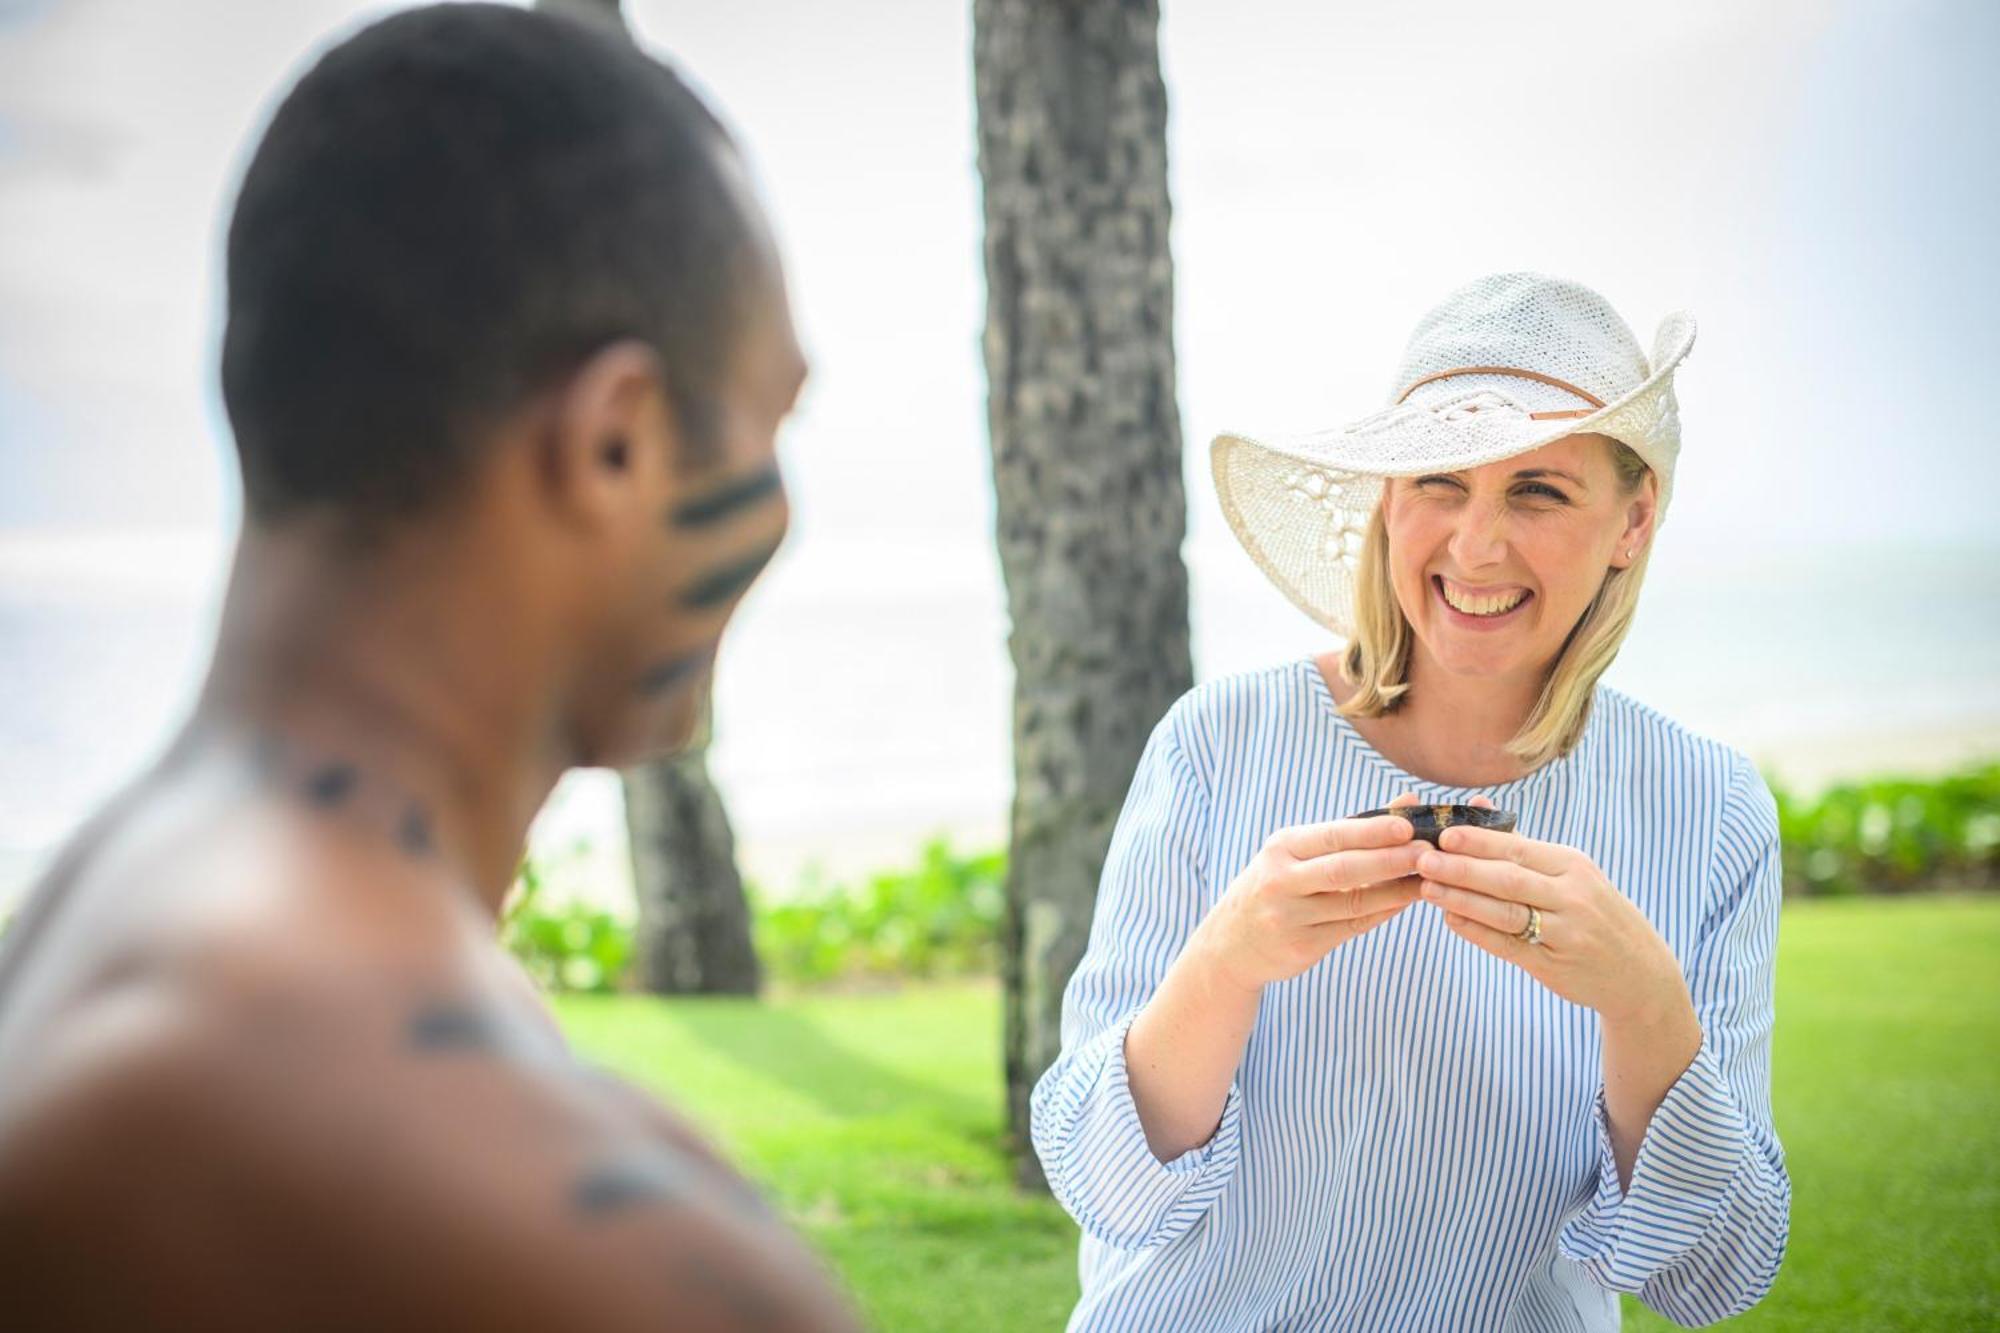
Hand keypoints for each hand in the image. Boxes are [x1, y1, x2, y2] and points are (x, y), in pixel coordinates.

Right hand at [1193, 793, 1430, 995]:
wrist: (1231, 943)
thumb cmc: (1277, 885)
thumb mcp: (1298, 851)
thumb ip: (1354, 828)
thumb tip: (1408, 799)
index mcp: (1281, 848)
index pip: (1332, 836)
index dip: (1372, 831)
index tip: (1408, 824)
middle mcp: (1280, 880)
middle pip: (1343, 869)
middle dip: (1390, 859)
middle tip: (1428, 853)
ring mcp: (1289, 917)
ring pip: (1353, 902)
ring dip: (1396, 890)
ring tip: (1428, 878)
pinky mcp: (1302, 947)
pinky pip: (1352, 927)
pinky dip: (1382, 912)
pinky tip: (1405, 901)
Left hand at [1414, 821, 1690, 1025]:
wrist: (1638, 971)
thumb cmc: (1593, 911)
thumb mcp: (1571, 873)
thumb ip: (1520, 844)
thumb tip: (1474, 803)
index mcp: (1572, 865)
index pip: (1518, 849)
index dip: (1477, 842)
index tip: (1441, 834)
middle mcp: (1572, 896)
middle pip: (1508, 878)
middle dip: (1461, 868)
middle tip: (1423, 859)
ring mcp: (1564, 932)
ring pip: (1505, 912)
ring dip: (1461, 899)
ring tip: (1426, 887)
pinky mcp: (1554, 965)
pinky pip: (1508, 945)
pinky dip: (1477, 931)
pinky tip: (1451, 919)